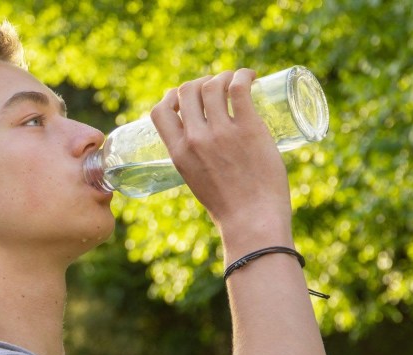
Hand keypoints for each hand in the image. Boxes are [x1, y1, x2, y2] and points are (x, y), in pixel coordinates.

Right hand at [150, 69, 291, 242]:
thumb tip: (211, 151)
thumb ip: (198, 162)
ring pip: (213, 85)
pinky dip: (243, 75)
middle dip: (200, 82)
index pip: (160, 111)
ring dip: (223, 76)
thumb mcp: (198, 183)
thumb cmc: (230, 209)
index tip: (184, 96)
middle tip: (217, 86)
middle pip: (187, 91)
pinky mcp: (248, 128)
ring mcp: (221, 132)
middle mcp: (195, 139)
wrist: (252, 222)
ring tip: (236, 79)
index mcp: (178, 154)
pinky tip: (251, 76)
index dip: (171, 97)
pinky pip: (239, 88)